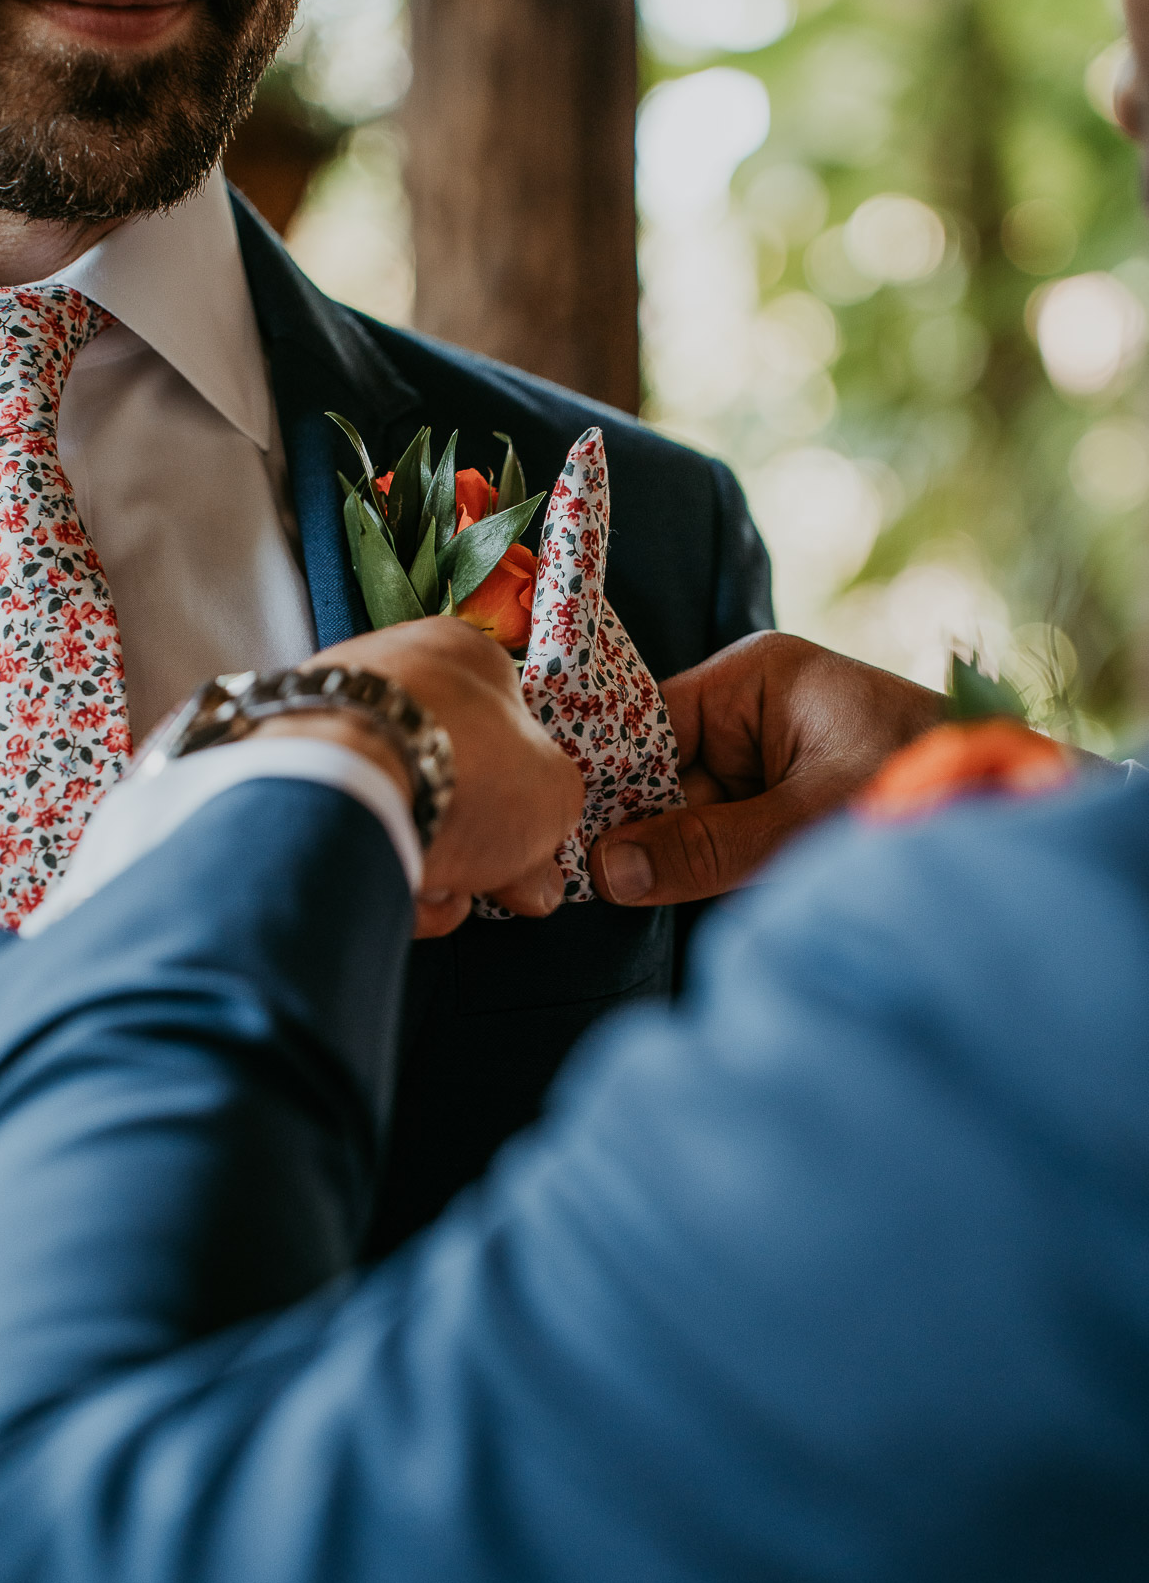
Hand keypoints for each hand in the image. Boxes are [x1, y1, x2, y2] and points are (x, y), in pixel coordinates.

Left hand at [261, 618, 583, 937]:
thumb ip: (553, 820)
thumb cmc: (462, 767)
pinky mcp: (283, 765)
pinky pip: (342, 822)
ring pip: (395, 804)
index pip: (507, 724)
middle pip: (449, 772)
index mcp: (463, 651)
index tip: (526, 844)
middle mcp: (389, 667)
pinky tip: (384, 885)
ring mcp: (329, 712)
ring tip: (429, 885)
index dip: (523, 793)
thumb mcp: (552, 794)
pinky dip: (366, 859)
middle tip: (480, 875)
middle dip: (468, 838)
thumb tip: (536, 874)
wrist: (345, 788)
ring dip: (422, 856)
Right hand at [589, 632, 945, 906]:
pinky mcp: (783, 805)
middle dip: (641, 835)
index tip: (565, 843)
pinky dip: (711, 874)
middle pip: (658, 776)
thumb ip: (708, 848)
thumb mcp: (809, 820)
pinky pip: (720, 840)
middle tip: (595, 893)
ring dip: (678, 863)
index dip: (605, 785)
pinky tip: (690, 901)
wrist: (1017, 808)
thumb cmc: (925, 790)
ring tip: (640, 903)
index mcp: (751, 679)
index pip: (642, 724)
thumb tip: (608, 872)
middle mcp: (750, 710)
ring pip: (686, 817)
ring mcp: (766, 760)